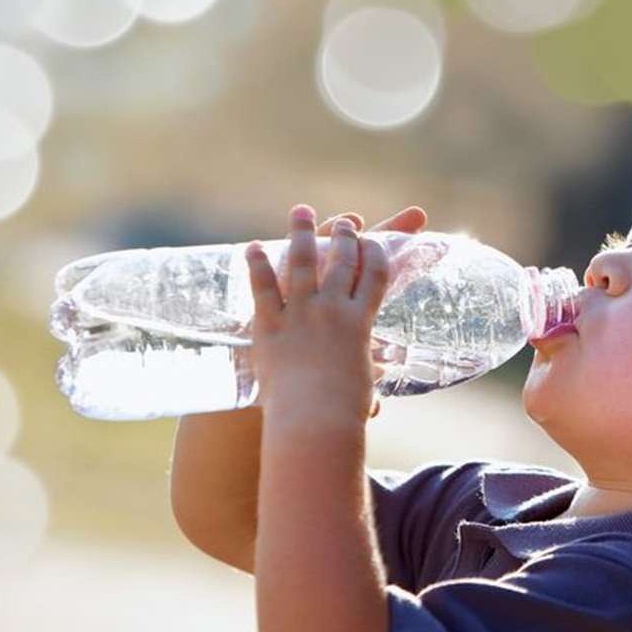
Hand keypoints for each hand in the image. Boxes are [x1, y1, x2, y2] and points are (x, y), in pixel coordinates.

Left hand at [244, 204, 395, 424]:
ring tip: (300, 212)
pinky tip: (255, 247)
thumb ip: (363, 389)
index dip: (376, 253)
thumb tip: (374, 407)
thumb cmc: (342, 413)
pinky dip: (259, 264)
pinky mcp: (269, 325)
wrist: (313, 420)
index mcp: (360, 322)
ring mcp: (299, 314)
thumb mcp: (360, 390)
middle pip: (341, 261)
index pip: (375, 275)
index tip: (375, 240)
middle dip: (345, 236)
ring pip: (302, 262)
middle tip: (345, 222)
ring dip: (302, 233)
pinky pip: (262, 287)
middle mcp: (332, 309)